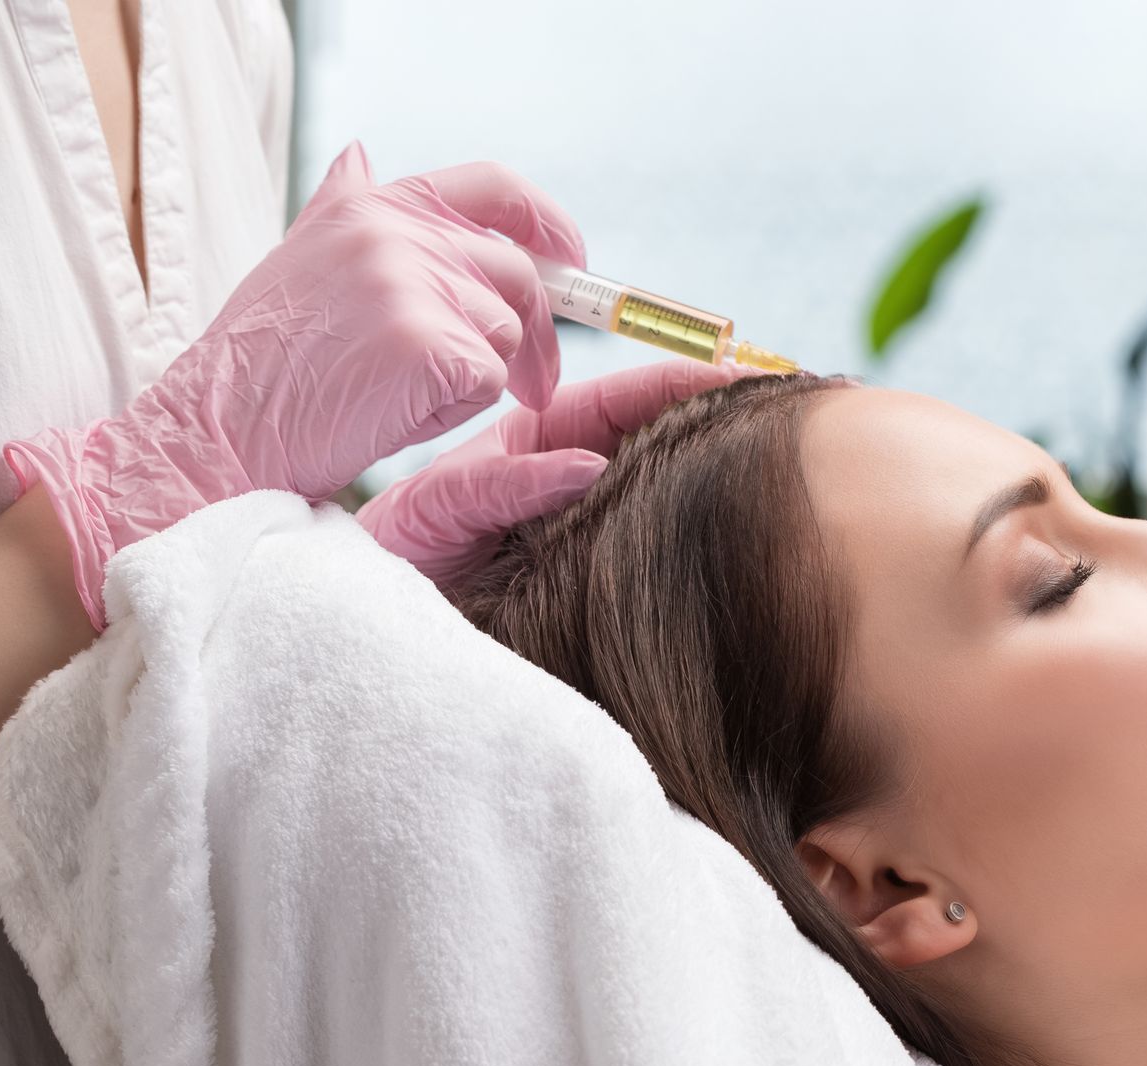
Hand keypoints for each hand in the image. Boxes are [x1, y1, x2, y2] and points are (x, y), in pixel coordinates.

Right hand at [4, 142, 584, 628]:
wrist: (221, 428)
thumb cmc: (261, 361)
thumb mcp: (298, 257)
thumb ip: (346, 207)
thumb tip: (362, 155)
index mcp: (373, 206)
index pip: (493, 188)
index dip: (547, 223)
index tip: (572, 260)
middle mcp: (397, 233)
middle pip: (517, 275)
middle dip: (538, 336)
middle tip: (535, 385)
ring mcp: (414, 286)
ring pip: (504, 335)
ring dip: (474, 377)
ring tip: (399, 394)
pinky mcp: (430, 347)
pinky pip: (489, 383)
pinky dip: (456, 409)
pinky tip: (396, 415)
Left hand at [356, 359, 753, 588]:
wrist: (372, 612)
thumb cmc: (400, 549)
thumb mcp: (440, 507)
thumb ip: (503, 483)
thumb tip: (586, 468)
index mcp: (537, 440)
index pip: (620, 399)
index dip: (677, 381)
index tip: (733, 373)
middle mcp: (569, 474)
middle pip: (654, 435)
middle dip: (711, 419)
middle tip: (773, 411)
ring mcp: (582, 518)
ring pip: (655, 482)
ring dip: (706, 470)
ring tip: (767, 458)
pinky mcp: (587, 570)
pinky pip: (639, 542)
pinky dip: (678, 526)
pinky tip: (719, 523)